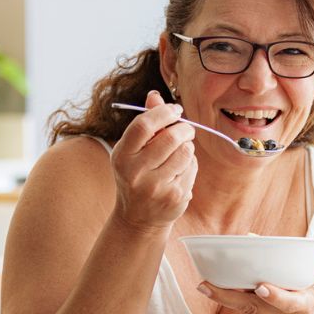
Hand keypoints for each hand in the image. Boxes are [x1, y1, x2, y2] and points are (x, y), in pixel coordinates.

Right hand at [111, 90, 196, 232]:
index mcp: (121, 155)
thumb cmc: (137, 175)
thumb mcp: (133, 151)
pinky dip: (190, 166)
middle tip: (187, 130)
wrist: (139, 218)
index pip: (143, 125)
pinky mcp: (174, 197)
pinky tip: (179, 174)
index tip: (175, 110)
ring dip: (188, 148)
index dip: (163, 113)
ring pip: (186, 152)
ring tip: (180, 155)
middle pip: (170, 138)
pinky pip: (191, 169)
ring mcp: (155, 187)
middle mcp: (135, 172)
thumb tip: (155, 95)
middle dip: (184, 129)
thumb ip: (145, 124)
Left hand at [198, 249, 313, 313]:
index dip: (275, 296)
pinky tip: (220, 289)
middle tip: (207, 285)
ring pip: (244, 312)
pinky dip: (231, 302)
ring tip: (205, 284)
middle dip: (230, 297)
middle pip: (255, 309)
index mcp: (302, 306)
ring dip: (224, 298)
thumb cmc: (311, 293)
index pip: (289, 304)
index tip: (261, 287)